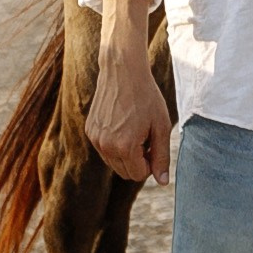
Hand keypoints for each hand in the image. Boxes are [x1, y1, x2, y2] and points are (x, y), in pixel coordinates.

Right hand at [87, 0, 171, 183]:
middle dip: (138, 161)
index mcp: (124, 147)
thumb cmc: (146, 97)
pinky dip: (115, 144)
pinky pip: (104, 149)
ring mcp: (95, 138)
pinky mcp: (90, 130)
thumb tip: (162, 182)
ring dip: (126, 154)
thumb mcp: (161, 127)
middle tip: (146, 137)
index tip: (153, 144)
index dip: (150, 163)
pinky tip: (122, 122)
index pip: (138, 175)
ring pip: (114, 163)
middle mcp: (105, 146)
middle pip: (125, 172)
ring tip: (135, 129)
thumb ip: (161, 157)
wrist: (123, 70)